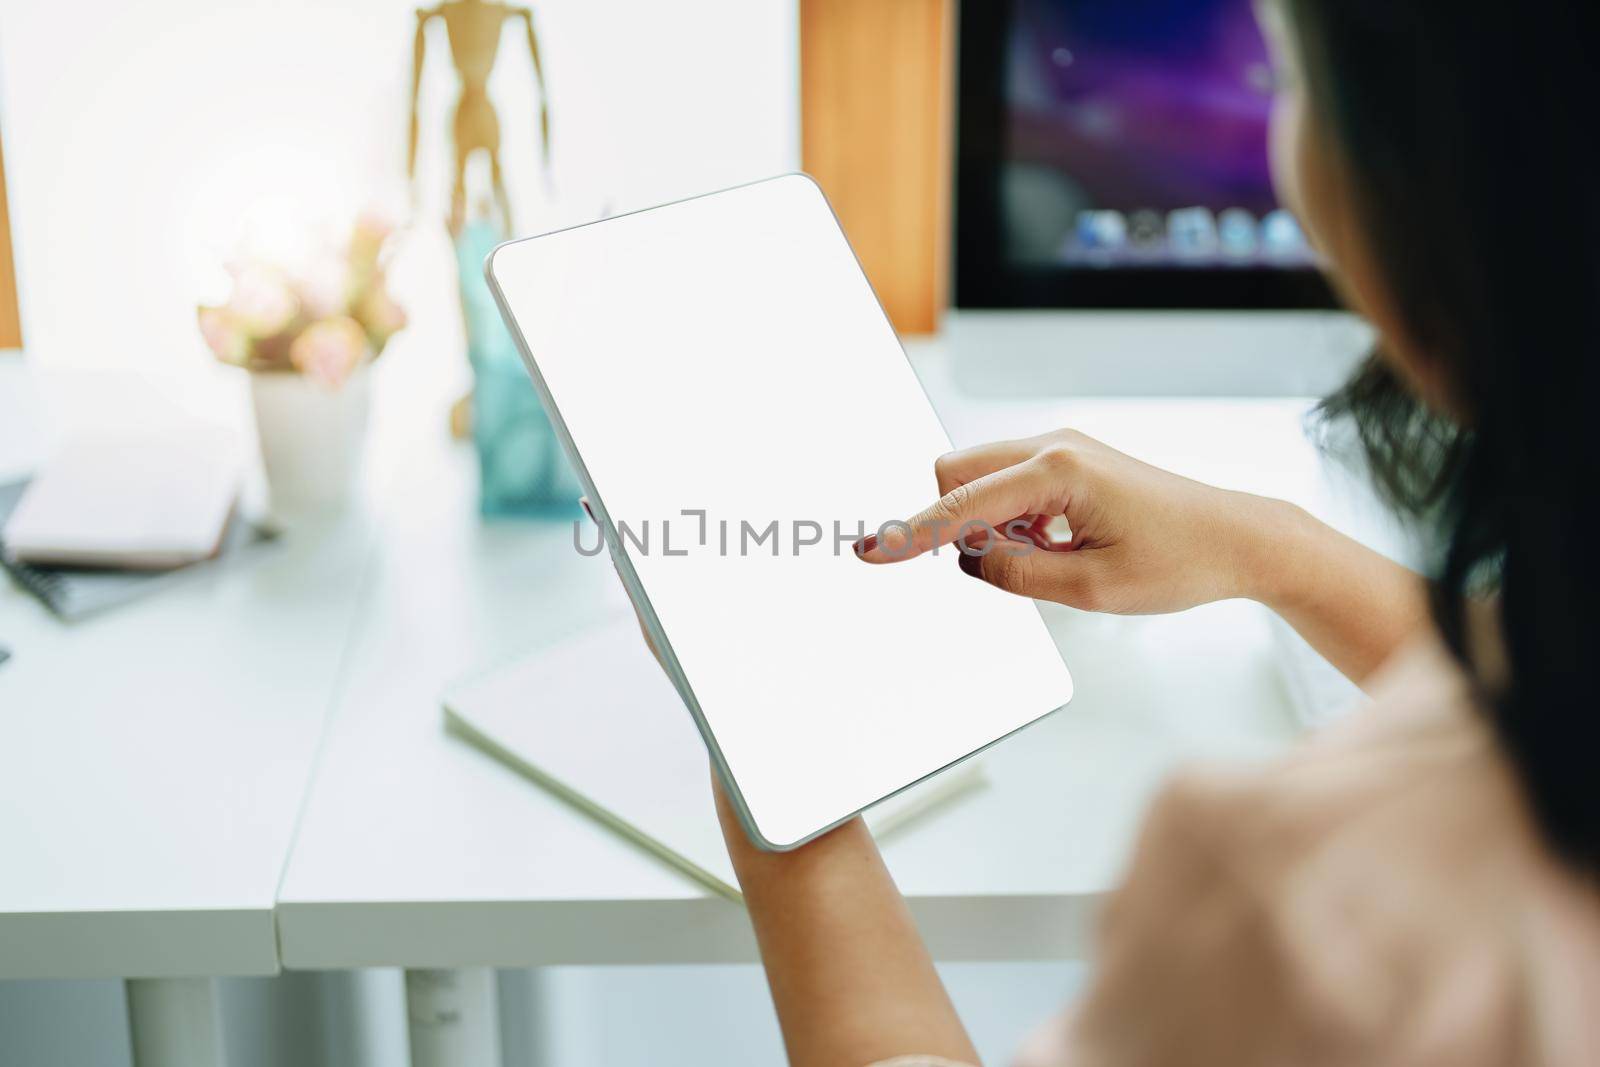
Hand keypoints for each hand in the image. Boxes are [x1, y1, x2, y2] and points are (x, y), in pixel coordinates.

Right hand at [855, 429, 1286, 614]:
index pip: (960, 508)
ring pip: (980, 479)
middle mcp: (1054, 446)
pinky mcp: (1068, 460)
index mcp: (1058, 473)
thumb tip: (967, 560)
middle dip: (953, 522)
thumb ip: (1015, 573)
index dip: (910, 534)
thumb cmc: (1179, 562)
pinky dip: (1010, 518)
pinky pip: (1008, 483)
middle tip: (999, 565)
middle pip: (956, 474)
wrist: (1237, 538)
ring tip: (1048, 557)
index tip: (868, 551)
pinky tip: (1053, 545)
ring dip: (987, 522)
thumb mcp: (1091, 588)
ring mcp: (1061, 448)